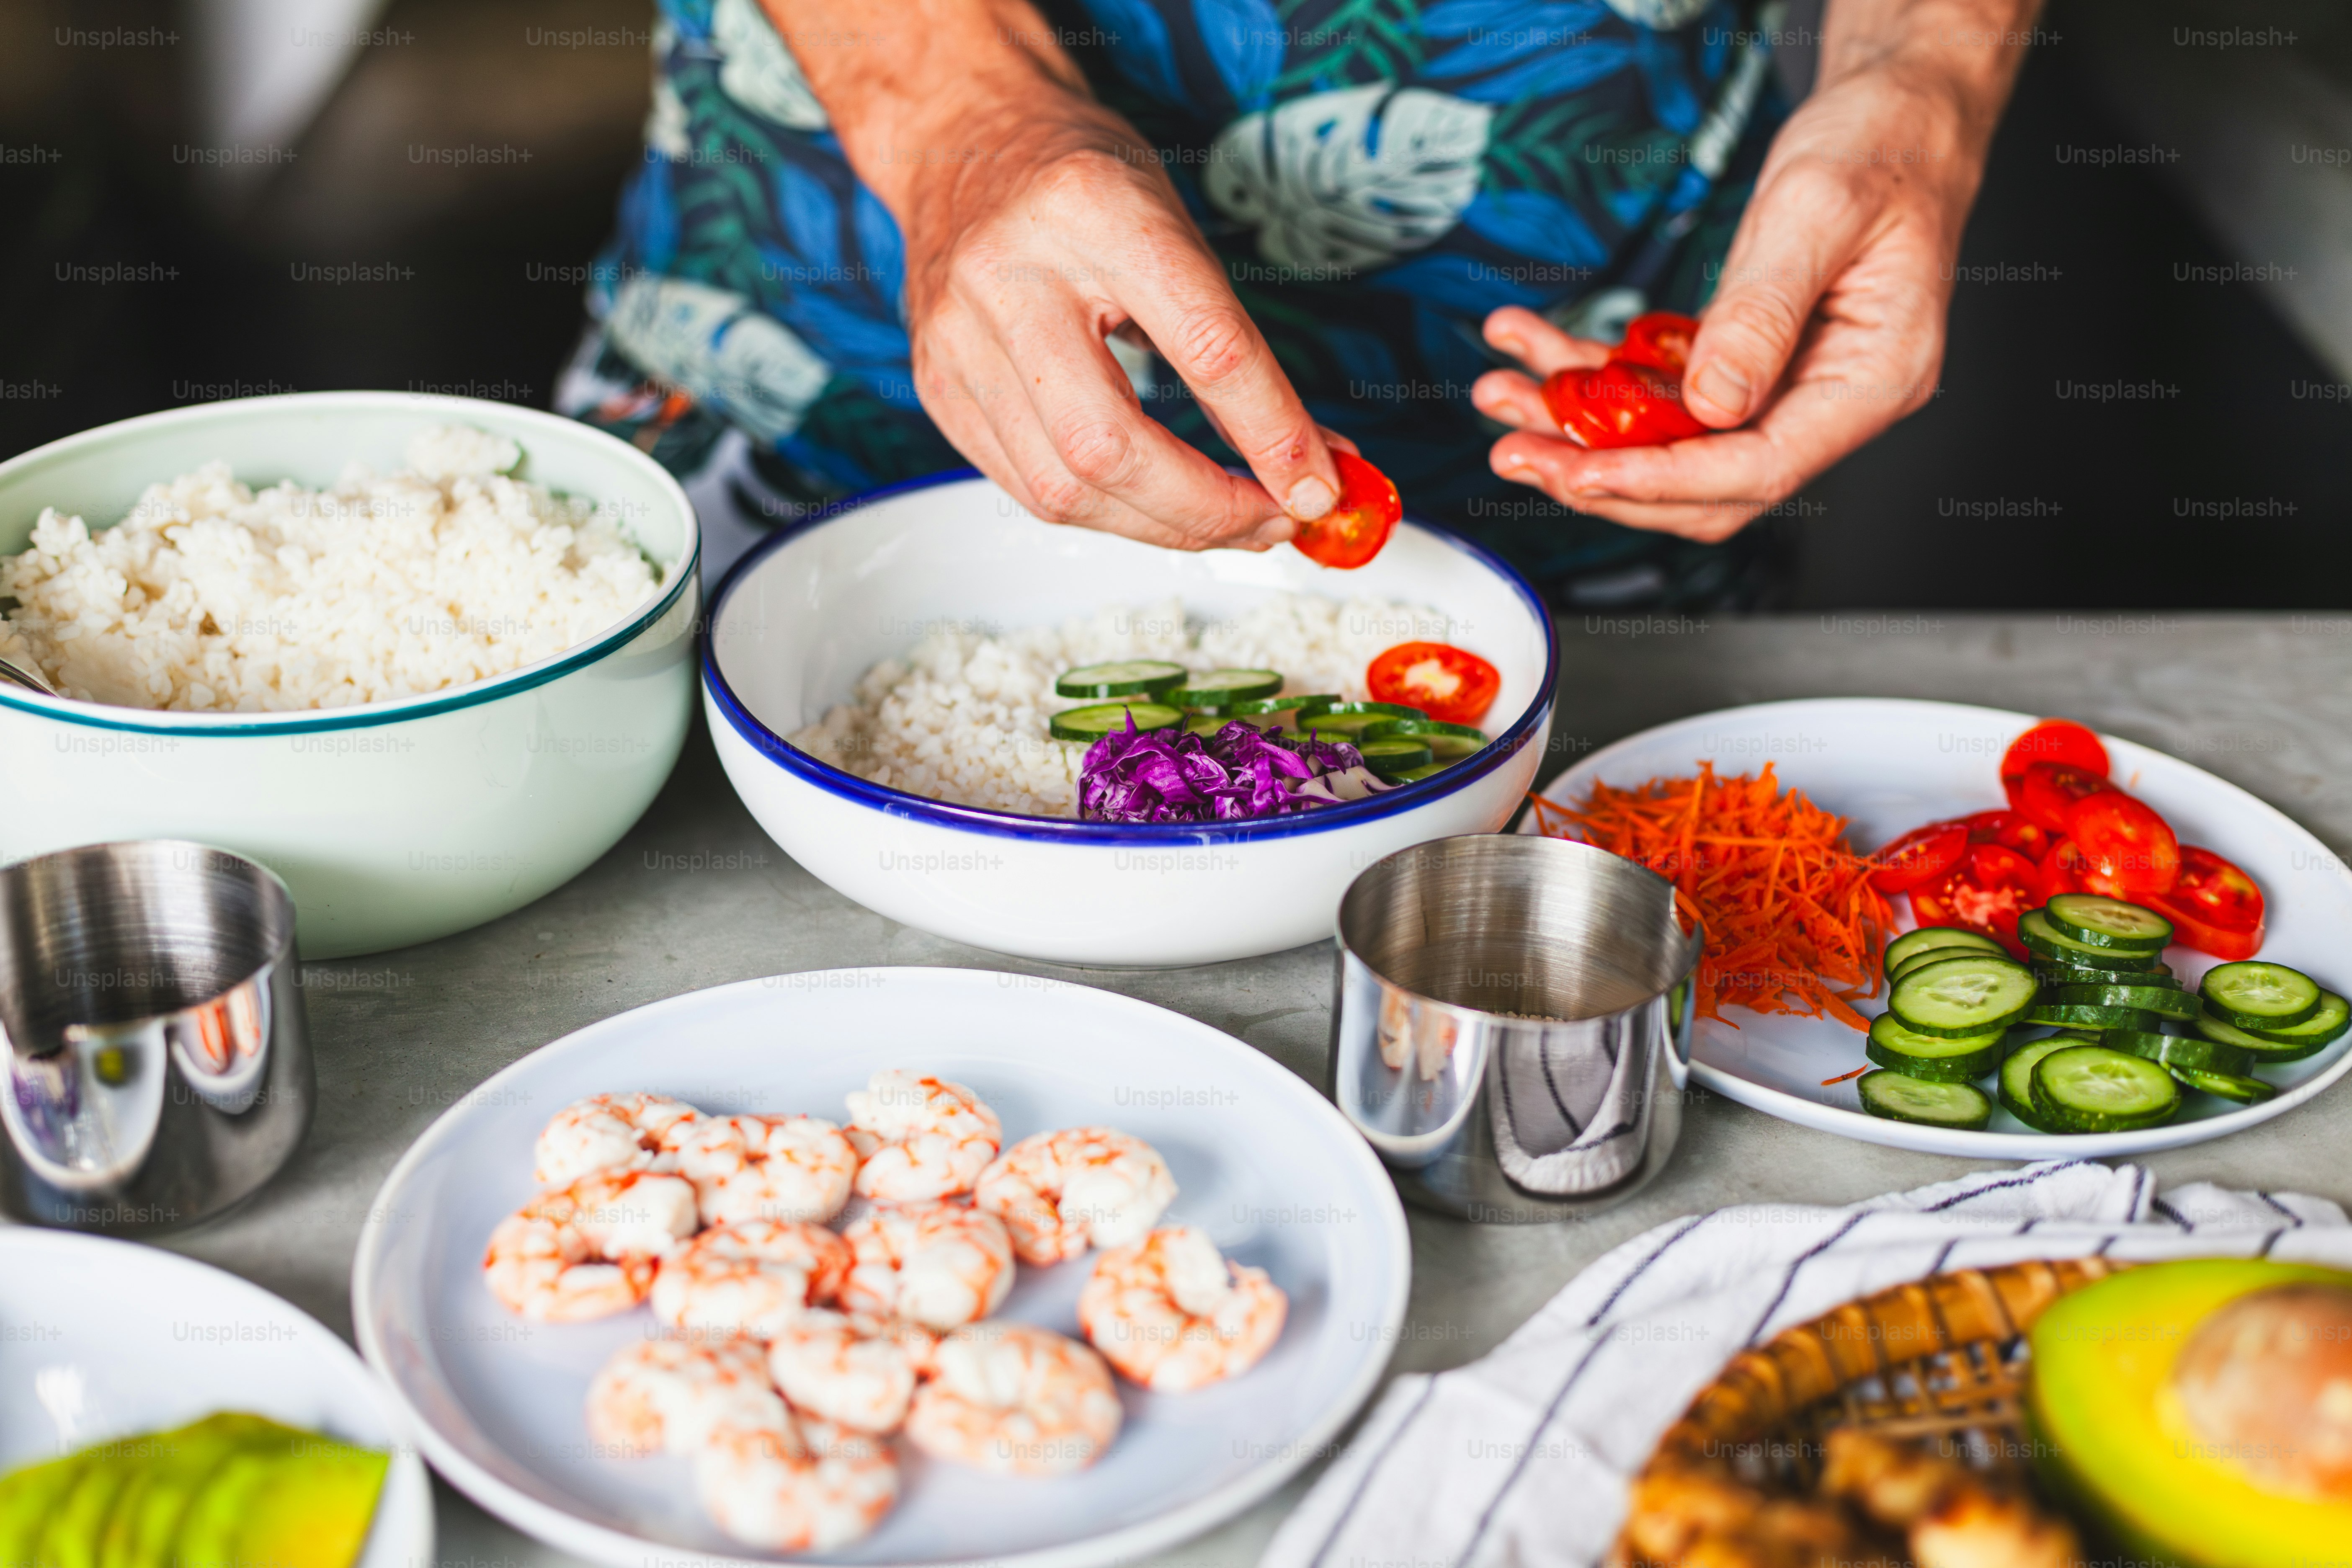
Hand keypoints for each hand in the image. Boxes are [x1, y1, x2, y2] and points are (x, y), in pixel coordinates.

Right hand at [774, 0, 1338, 550]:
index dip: (1271, 435)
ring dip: (1162, 528)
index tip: (1319, 489)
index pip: (1205, 346)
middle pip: (1111, 446)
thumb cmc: (1081, 182)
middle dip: (1209, 511)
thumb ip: (1237, 345)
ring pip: (1063, 490)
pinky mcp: (939, 389)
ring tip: (1227, 522)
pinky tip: (1153, 505)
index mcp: (1091, 210)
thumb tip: (1306, 460)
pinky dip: (1108, 513)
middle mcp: (1008, 277)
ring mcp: (959, 341)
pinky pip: (1028, 490)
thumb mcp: (1175, 227)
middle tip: (1276, 521)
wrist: (965, 140)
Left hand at [1472, 2, 2032, 540]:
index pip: (1756, 468)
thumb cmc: (1883, 148)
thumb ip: (1764, 311)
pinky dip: (1594, 372)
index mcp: (1872, 381)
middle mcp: (1828, 400)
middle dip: (1602, 472)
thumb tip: (1714, 401)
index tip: (1582, 473)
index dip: (1661, 481)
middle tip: (1516, 453)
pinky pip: (1661, 389)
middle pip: (1703, 481)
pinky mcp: (1745, 362)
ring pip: (1668, 442)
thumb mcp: (1818, 212)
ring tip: (1503, 394)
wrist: (1898, 111)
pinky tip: (1536, 349)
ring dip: (1579, 426)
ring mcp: (1784, 385)